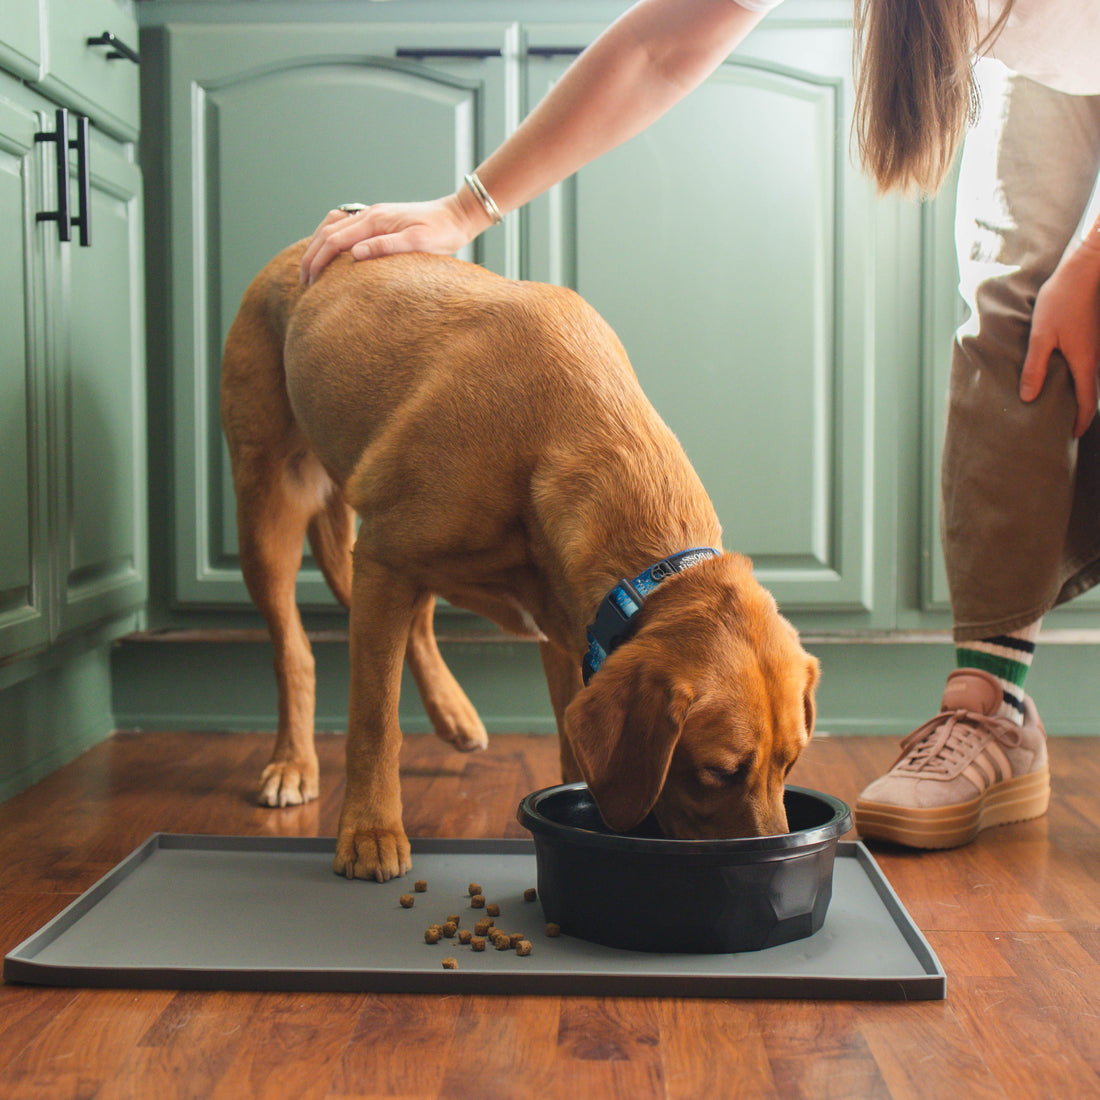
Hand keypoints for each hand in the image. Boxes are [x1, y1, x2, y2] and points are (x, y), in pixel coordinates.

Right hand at [298, 192, 487, 284]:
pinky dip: (331, 237)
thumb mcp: (418, 243)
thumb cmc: (442, 233)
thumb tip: (355, 255)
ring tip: (310, 269)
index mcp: (375, 220)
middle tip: (304, 283)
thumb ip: (386, 247)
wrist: (456, 216)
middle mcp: (369, 214)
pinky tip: (330, 252)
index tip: (310, 283)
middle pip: (327, 232)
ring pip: (332, 227)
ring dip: (317, 246)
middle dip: (311, 257)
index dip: (318, 261)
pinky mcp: (378, 220)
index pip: (334, 239)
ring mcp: (372, 215)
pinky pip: (345, 225)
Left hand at [1019, 240, 1099, 437]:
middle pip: (1091, 393)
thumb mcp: (1041, 335)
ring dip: (1079, 396)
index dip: (1081, 422)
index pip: (1088, 401)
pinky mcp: (1090, 337)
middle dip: (1080, 412)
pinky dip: (1077, 379)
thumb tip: (1029, 397)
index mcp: (1084, 362)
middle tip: (1065, 428)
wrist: (1082, 271)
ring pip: (1089, 379)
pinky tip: (1061, 378)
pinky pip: (1086, 365)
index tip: (1072, 436)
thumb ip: (1035, 367)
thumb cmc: (1061, 300)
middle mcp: (1094, 358)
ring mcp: (1094, 347)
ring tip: (1061, 408)